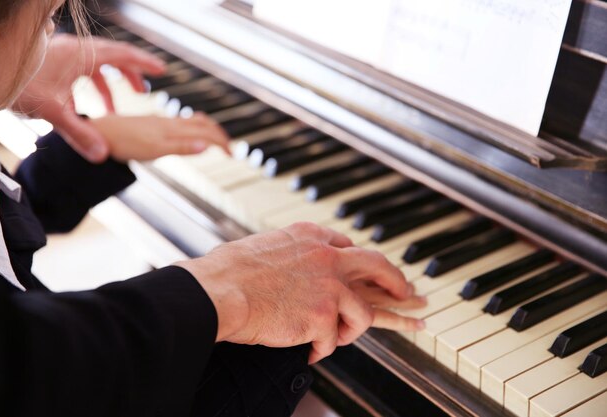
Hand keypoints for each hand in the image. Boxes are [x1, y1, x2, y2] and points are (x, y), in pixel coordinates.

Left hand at [12, 34, 165, 162]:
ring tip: (120, 107)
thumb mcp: (53, 111)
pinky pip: (83, 72)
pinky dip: (94, 89)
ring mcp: (63, 56)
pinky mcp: (54, 63)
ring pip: (97, 66)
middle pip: (112, 58)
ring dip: (111, 85)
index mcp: (80, 55)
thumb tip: (102, 154)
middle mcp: (74, 51)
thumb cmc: (19, 85)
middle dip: (130, 75)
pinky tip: (92, 109)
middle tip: (144, 91)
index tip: (160, 70)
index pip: (121, 55)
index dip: (143, 63)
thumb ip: (80, 134)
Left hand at [89, 113, 229, 160]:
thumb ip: (181, 147)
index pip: (206, 132)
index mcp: (173, 128)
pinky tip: (186, 135)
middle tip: (230, 149)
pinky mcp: (151, 124)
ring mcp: (160, 122)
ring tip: (215, 140)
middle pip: (202, 124)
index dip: (221, 142)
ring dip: (207, 131)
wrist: (99, 133)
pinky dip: (192, 129)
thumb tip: (207, 147)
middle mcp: (170, 122)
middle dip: (219, 135)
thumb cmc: (124, 143)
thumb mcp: (155, 149)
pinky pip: (179, 124)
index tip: (233, 154)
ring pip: (191, 122)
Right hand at [178, 222, 424, 363]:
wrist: (218, 291)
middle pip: (378, 266)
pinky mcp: (323, 317)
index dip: (359, 263)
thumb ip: (288, 254)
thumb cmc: (229, 272)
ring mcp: (329, 287)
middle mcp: (327, 257)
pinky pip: (333, 341)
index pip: (348, 247)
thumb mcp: (265, 247)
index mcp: (310, 237)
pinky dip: (321, 350)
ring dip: (350, 330)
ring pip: (363, 313)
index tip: (368, 272)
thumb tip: (289, 266)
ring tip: (335, 339)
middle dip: (397, 282)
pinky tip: (308, 354)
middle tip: (410, 294)